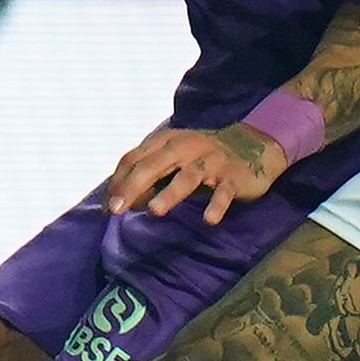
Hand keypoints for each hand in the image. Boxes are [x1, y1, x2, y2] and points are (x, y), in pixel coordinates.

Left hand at [107, 122, 288, 224]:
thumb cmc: (202, 157)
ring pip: (188, 177)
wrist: (252, 146)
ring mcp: (211, 161)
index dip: (118, 181)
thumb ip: (148, 175)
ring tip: (155, 211)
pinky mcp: (232, 176)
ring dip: (170, 194)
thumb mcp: (173, 158)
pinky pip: (223, 192)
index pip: (135, 157)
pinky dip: (217, 205)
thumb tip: (120, 201)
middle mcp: (187, 147)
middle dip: (134, 187)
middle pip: (155, 165)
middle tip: (116, 209)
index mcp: (167, 141)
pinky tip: (209, 219)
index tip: (106, 206)